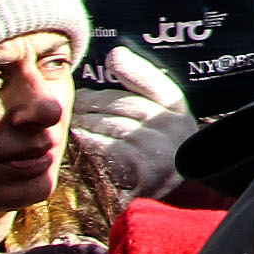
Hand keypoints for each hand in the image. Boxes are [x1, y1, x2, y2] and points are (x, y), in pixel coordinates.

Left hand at [71, 45, 197, 200]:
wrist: (173, 200)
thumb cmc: (160, 152)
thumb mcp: (160, 117)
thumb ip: (142, 84)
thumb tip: (115, 54)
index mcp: (179, 111)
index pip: (154, 84)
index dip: (128, 74)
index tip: (104, 66)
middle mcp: (175, 129)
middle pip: (126, 106)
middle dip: (96, 103)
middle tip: (75, 103)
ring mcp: (162, 151)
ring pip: (116, 127)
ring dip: (89, 123)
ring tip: (74, 121)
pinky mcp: (145, 173)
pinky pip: (111, 152)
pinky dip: (92, 144)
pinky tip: (81, 141)